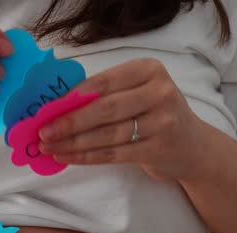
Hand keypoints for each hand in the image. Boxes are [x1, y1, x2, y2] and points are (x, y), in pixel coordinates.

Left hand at [37, 58, 204, 181]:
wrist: (194, 147)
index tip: (47, 109)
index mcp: (150, 70)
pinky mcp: (158, 149)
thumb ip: (107, 94)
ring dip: (73, 142)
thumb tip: (58, 105)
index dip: (72, 97)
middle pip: (104, 108)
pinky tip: (68, 157)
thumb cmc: (156, 116)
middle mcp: (159, 92)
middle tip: (42, 132)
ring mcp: (162, 122)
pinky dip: (87, 156)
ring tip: (49, 147)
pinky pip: (113, 154)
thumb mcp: (139, 93)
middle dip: (68, 122)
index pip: (103, 82)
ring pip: (107, 134)